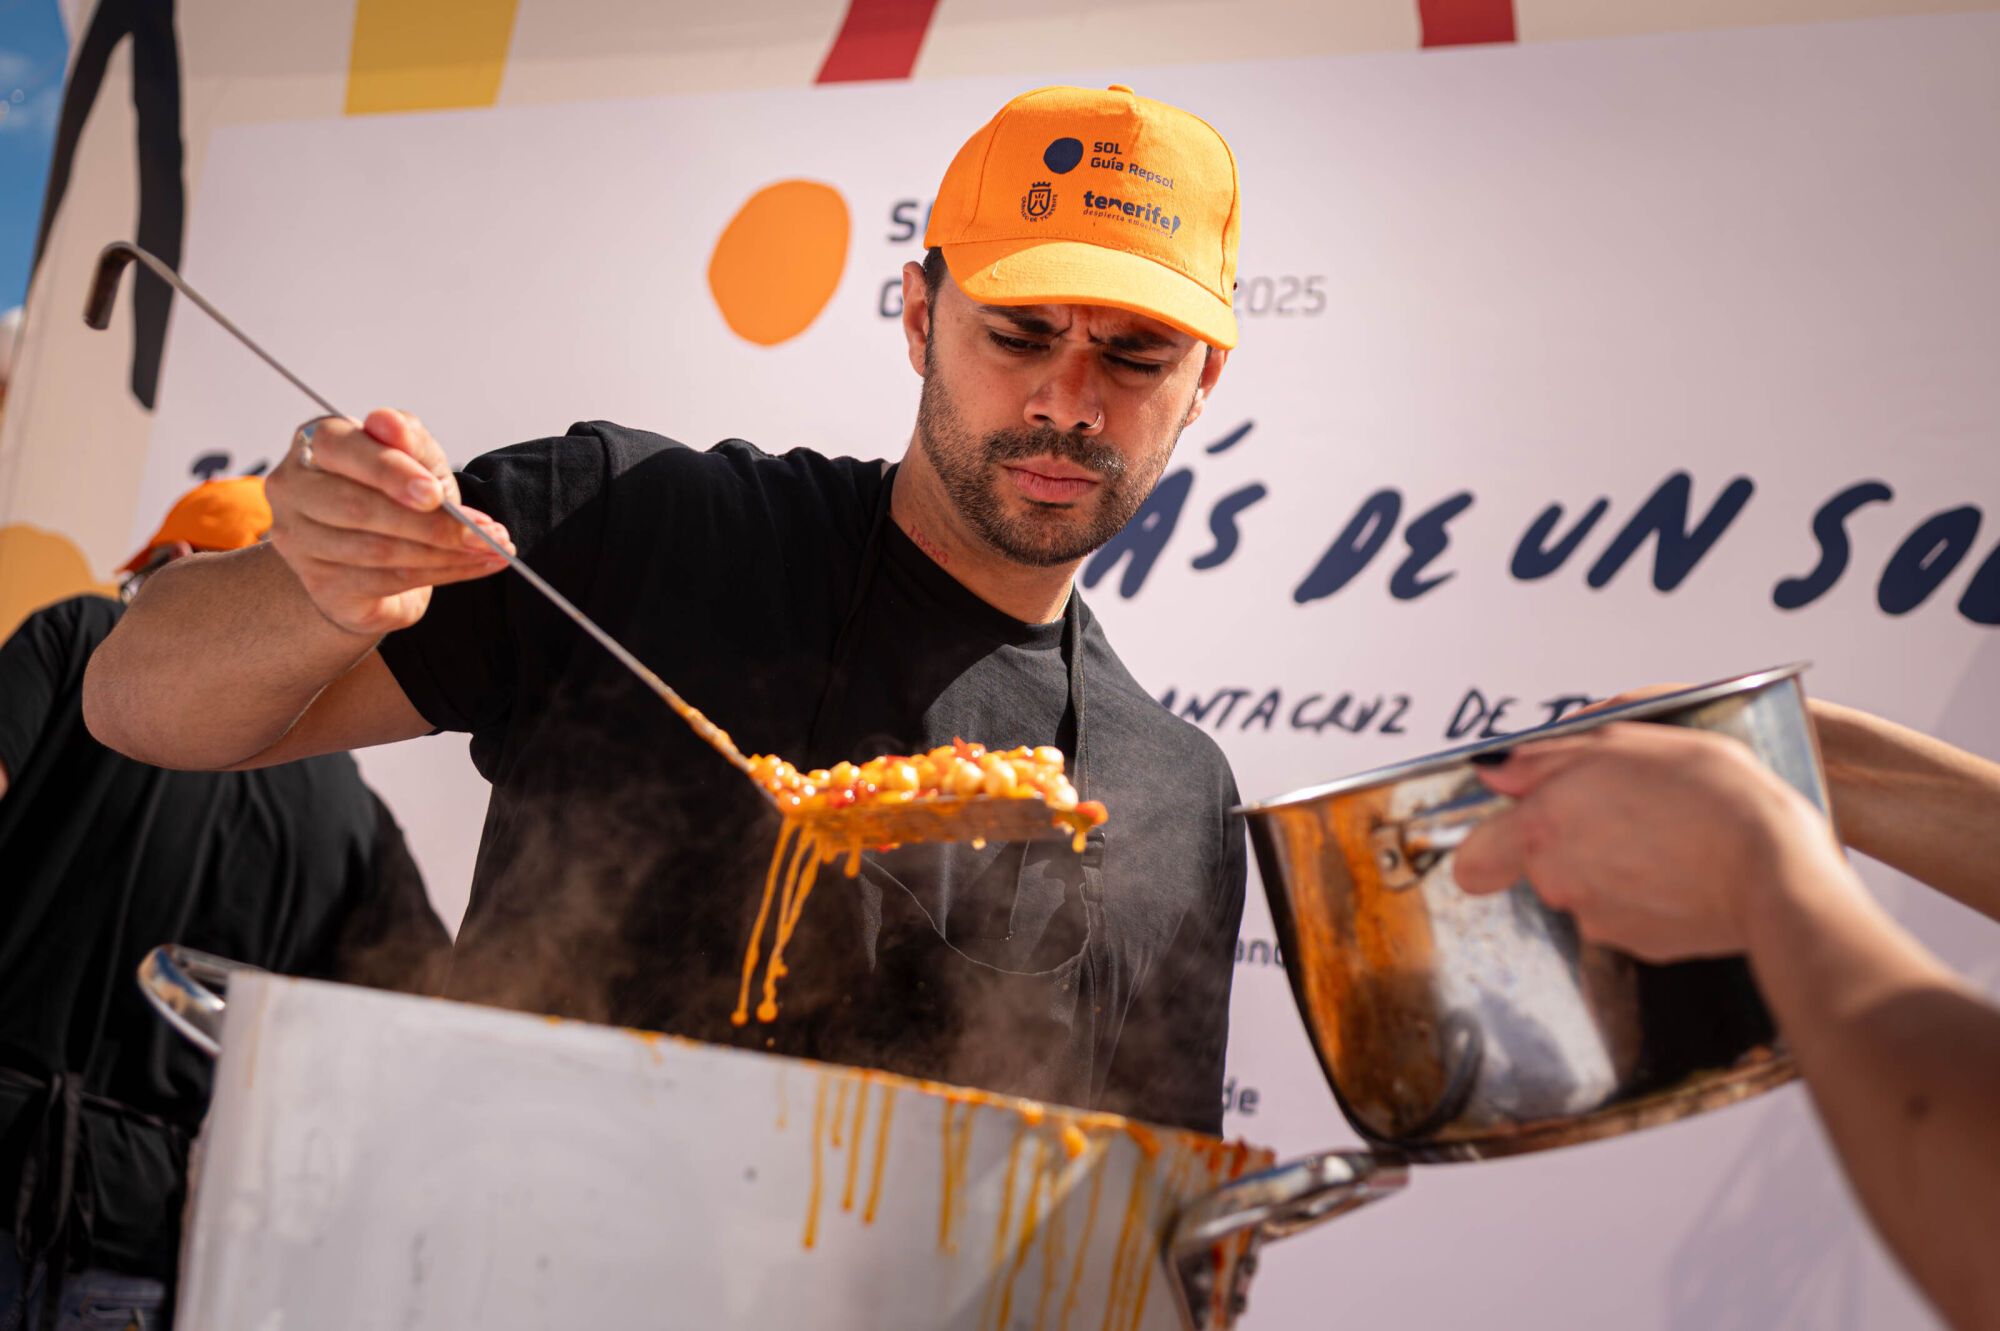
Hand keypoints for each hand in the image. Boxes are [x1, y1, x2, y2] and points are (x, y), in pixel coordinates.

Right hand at [265, 409, 514, 636]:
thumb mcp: (416, 460)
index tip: (436, 493)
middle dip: (429, 523)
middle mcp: (293, 489)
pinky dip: (440, 574)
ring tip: (489, 548)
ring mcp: (299, 540)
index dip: (390, 472)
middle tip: (482, 532)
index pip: (342, 449)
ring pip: (377, 550)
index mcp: (314, 443)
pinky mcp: (321, 584)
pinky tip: (473, 566)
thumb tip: (388, 423)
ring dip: (444, 553)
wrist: (378, 557)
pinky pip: (387, 581)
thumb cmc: (395, 494)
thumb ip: (409, 440)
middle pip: (358, 508)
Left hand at [1452, 723, 1843, 961]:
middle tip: (1624, 808)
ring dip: (1611, 861)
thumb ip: (1545, 757)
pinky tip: (1683, 865)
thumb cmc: (1711, 794)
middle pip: (1537, 861)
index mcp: (1541, 828)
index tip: (1516, 821)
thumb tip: (1494, 771)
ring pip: (1584, 885)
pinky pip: (1626, 910)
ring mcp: (1598, 919)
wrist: (1778, 867)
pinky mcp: (1639, 944)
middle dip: (1567, 837)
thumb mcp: (1623, 744)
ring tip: (1666, 832)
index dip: (1491, 837)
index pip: (1473, 854)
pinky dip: (1646, 890)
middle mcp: (1558, 881)